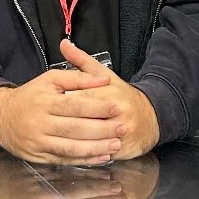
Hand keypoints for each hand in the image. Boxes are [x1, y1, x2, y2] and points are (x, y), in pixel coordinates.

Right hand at [0, 67, 125, 164]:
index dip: (97, 107)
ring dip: (96, 148)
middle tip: (122, 128)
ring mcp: (38, 142)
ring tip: (115, 144)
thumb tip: (103, 78)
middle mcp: (40, 123)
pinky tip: (100, 156)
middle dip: (102, 129)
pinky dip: (84, 159)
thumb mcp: (50, 79)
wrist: (0, 117)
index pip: (75, 105)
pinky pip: (65, 159)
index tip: (116, 107)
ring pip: (71, 148)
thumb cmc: (29, 96)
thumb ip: (77, 78)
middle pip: (75, 128)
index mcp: (44, 102)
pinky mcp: (39, 157)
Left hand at [59, 41, 159, 160]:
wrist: (150, 116)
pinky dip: (87, 155)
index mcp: (108, 91)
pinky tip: (73, 153)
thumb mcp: (103, 75)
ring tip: (56, 140)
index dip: (62, 103)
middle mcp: (116, 110)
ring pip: (92, 139)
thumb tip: (63, 43)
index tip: (47, 106)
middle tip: (48, 125)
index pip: (80, 98)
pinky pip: (101, 154)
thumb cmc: (121, 95)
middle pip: (84, 119)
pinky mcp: (123, 148)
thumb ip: (81, 60)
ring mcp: (120, 131)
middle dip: (64, 123)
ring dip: (73, 142)